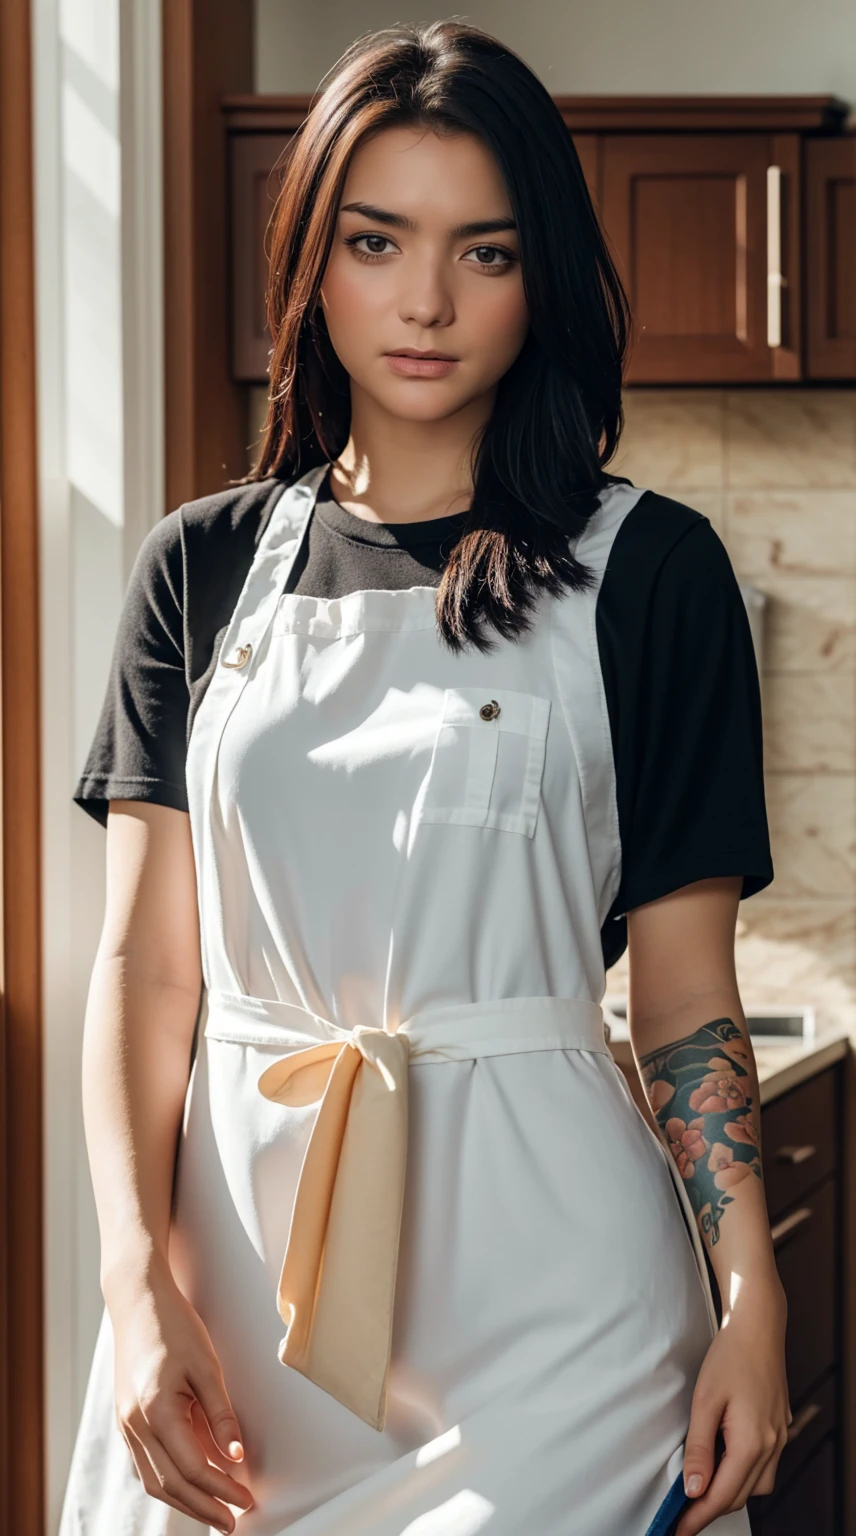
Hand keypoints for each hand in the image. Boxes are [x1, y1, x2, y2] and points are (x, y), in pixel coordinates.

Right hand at [108, 1257, 254, 1533]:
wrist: (136, 1299)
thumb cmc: (173, 1325)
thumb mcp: (206, 1366)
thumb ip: (221, 1414)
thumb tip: (235, 1456)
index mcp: (155, 1412)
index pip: (192, 1469)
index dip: (221, 1490)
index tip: (246, 1501)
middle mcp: (134, 1425)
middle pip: (170, 1485)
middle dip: (203, 1508)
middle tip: (233, 1522)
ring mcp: (125, 1424)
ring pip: (153, 1479)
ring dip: (184, 1500)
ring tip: (214, 1511)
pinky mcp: (125, 1418)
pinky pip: (145, 1462)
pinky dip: (169, 1479)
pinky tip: (189, 1482)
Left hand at [675, 1277, 790, 1535]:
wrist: (759, 1327)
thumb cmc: (731, 1356)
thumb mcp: (705, 1400)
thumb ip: (699, 1447)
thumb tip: (693, 1487)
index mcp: (753, 1442)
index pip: (722, 1495)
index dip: (698, 1517)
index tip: (678, 1529)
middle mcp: (772, 1446)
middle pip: (739, 1496)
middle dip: (710, 1509)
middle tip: (682, 1515)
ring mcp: (779, 1439)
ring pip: (754, 1486)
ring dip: (728, 1493)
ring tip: (699, 1489)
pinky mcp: (778, 1430)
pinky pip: (763, 1467)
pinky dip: (742, 1475)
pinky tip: (723, 1463)